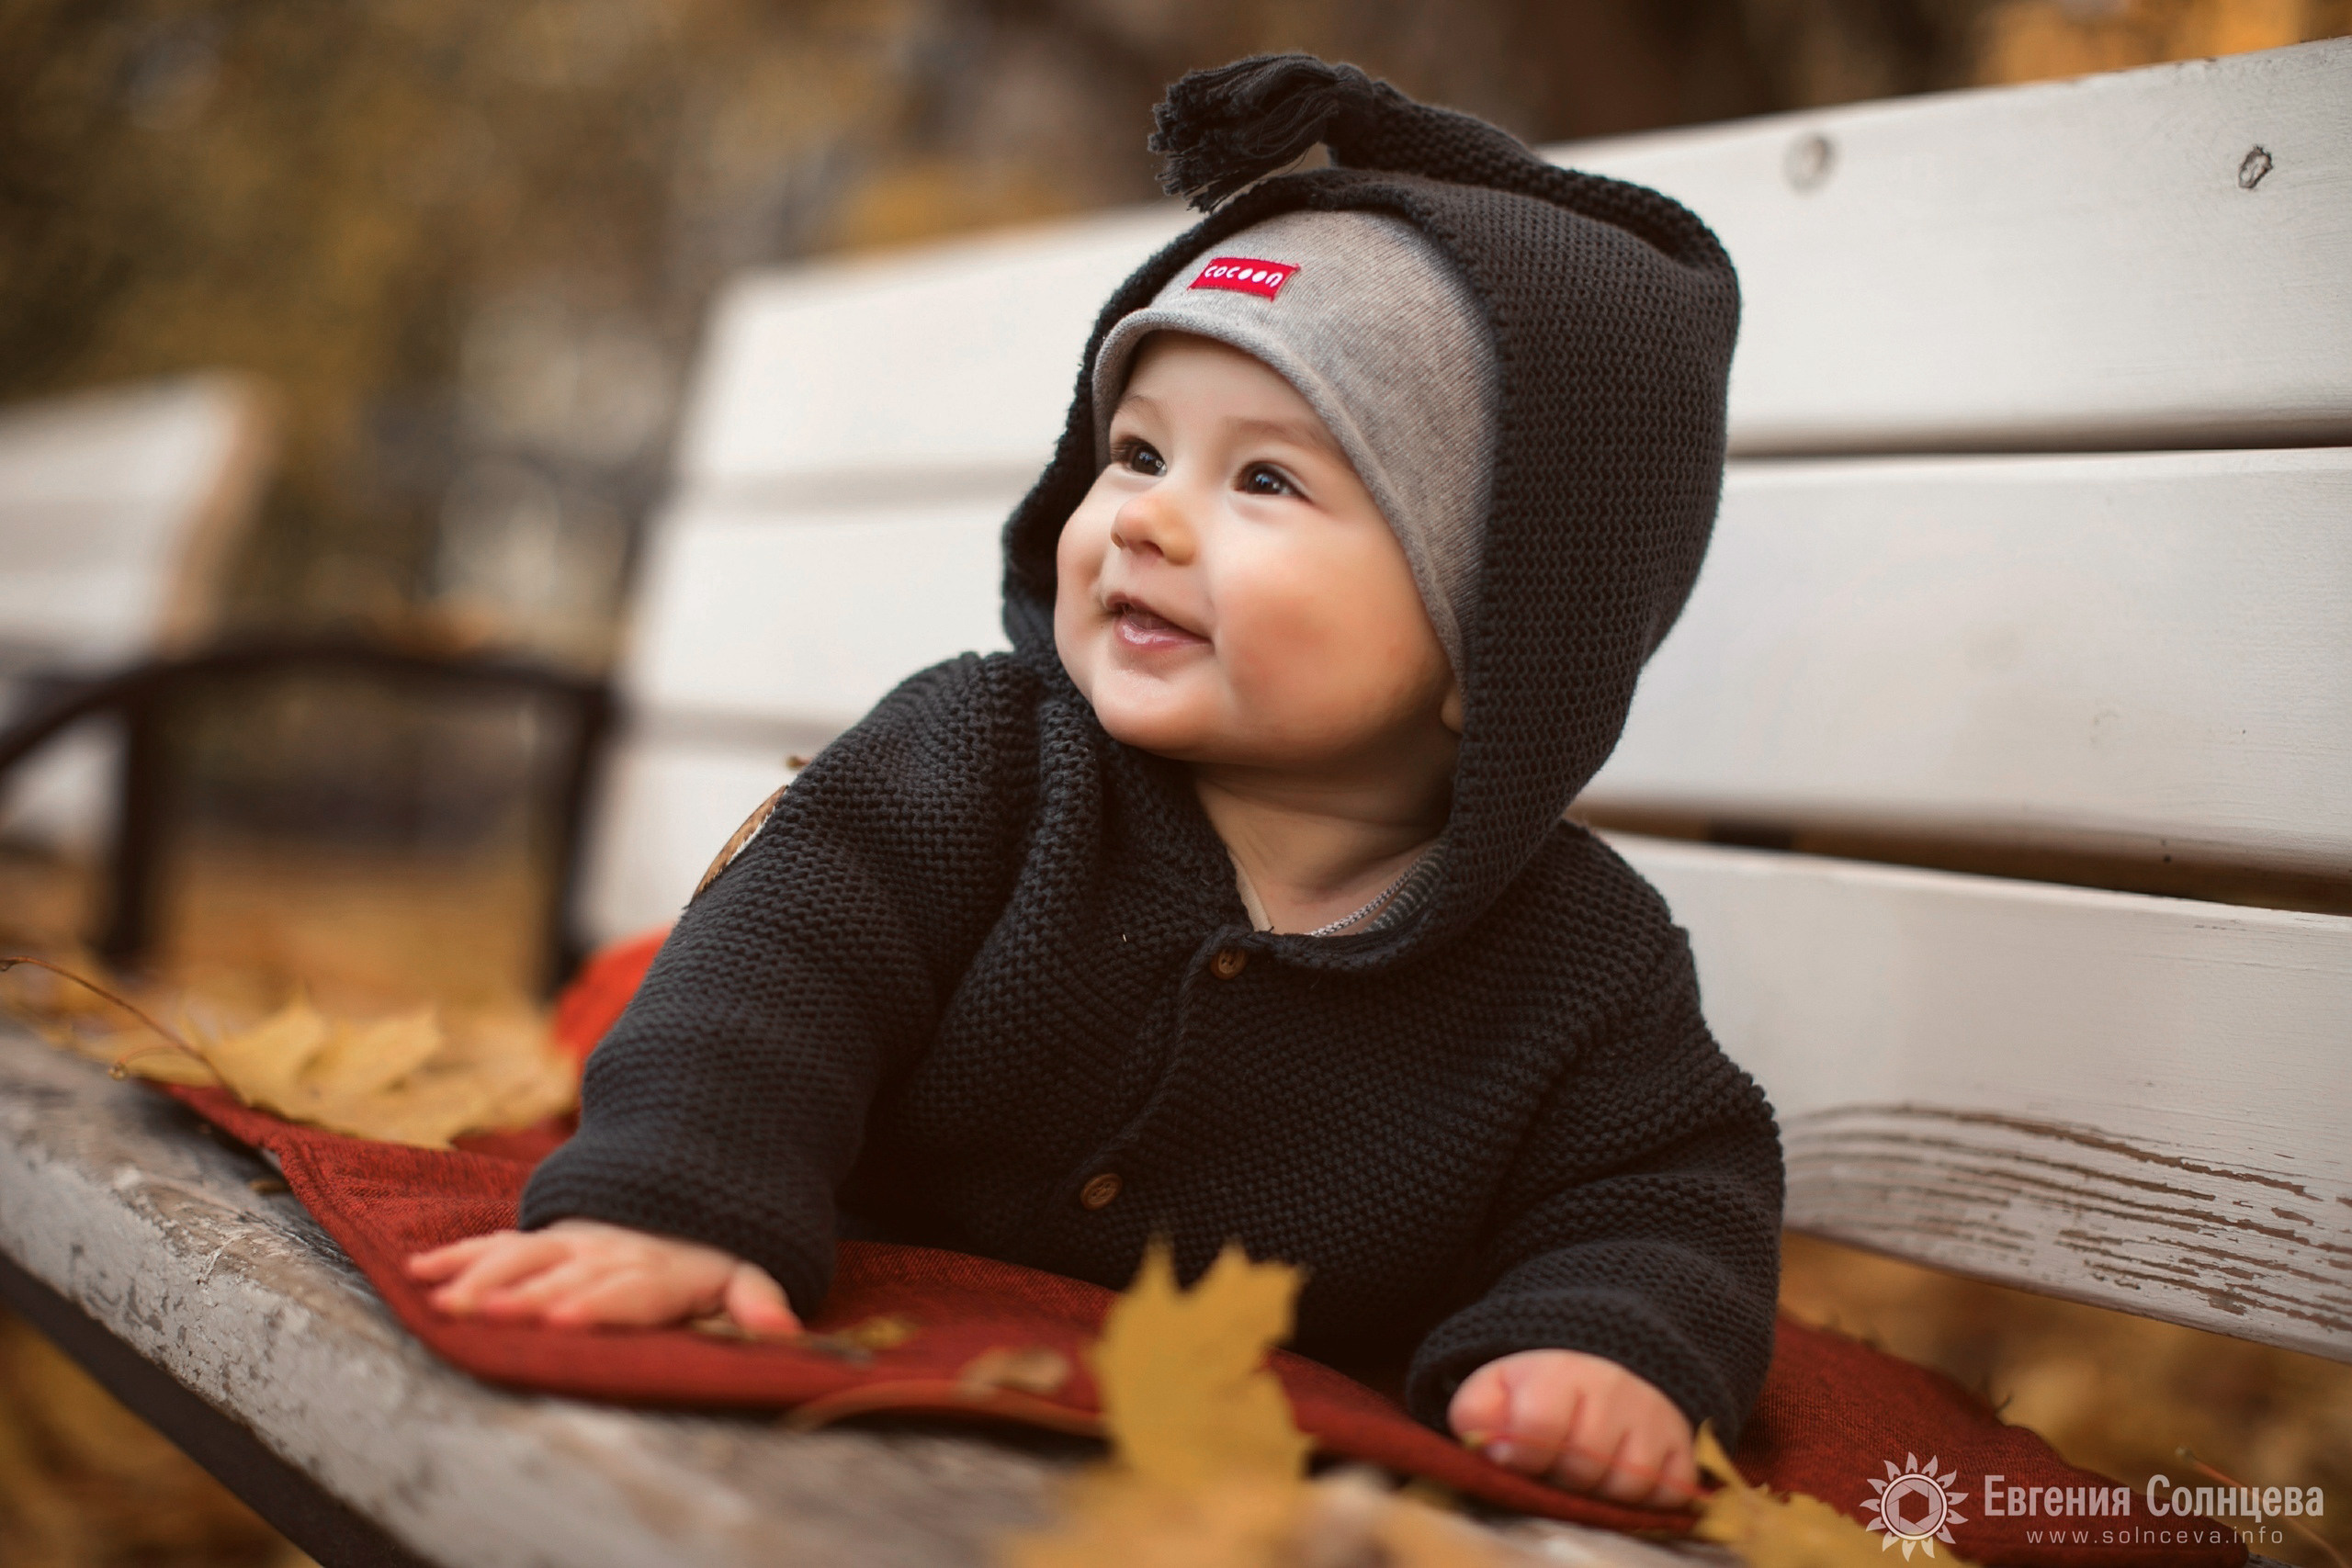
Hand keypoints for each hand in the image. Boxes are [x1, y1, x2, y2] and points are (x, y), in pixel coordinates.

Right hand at [404, 1218, 800, 1335]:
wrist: (686, 1183)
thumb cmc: (714, 1249)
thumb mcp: (747, 1267)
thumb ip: (757, 1297)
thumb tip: (784, 1330)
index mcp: (654, 1270)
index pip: (622, 1289)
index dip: (592, 1303)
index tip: (560, 1319)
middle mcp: (605, 1254)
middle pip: (561, 1276)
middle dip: (523, 1295)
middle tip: (484, 1315)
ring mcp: (569, 1244)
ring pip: (519, 1258)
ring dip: (480, 1277)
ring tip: (444, 1301)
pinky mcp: (544, 1239)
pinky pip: (496, 1243)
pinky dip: (457, 1255)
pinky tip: (418, 1271)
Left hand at [1448, 1349, 1697, 1507]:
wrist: (1607, 1359)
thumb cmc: (1542, 1386)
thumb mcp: (1496, 1386)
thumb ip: (1476, 1413)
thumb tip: (1490, 1451)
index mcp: (1560, 1372)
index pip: (1540, 1425)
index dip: (1522, 1453)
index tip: (1514, 1456)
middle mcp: (1615, 1388)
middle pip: (1584, 1463)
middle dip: (1561, 1472)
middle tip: (1555, 1459)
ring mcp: (1654, 1418)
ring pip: (1627, 1486)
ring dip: (1600, 1489)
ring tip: (1588, 1466)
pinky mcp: (1683, 1446)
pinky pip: (1667, 1495)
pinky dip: (1644, 1498)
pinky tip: (1622, 1473)